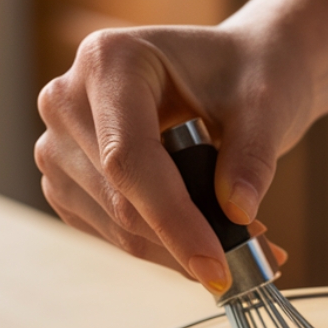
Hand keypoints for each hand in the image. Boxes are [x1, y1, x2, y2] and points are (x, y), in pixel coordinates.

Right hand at [35, 23, 307, 291]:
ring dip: (182, 251)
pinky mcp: (71, 184)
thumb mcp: (265, 105)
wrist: (233, 73)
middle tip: (258, 252)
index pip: (128, 158)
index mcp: (110, 61)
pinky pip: (115, 236)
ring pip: (117, 229)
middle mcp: (69, 101)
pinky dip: (166, 249)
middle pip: (119, 201)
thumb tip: (237, 212)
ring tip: (242, 240)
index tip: (218, 266)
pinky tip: (206, 236)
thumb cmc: (246, 74)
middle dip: (189, 241)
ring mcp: (61, 145)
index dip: (172, 219)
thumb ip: (252, 156)